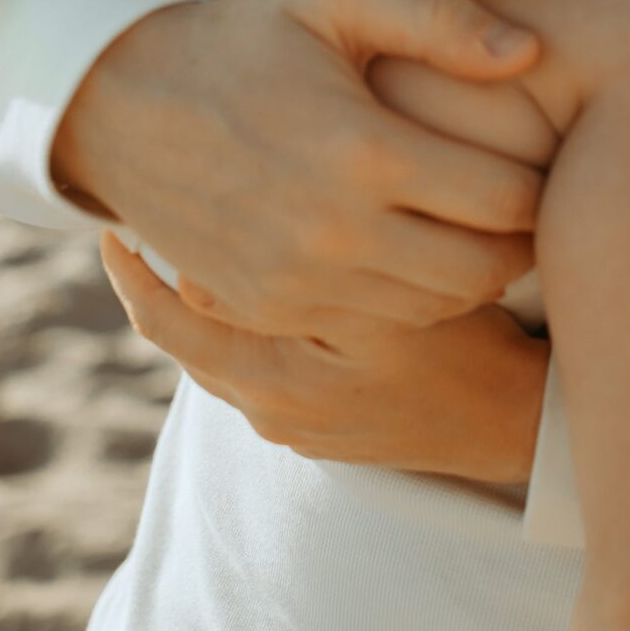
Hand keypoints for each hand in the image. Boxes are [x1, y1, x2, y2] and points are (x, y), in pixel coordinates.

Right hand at [51, 0, 545, 333]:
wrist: (116, 103)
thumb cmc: (238, 36)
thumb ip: (436, 17)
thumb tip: (530, 51)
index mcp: (364, 151)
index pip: (506, 200)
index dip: (541, 182)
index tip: (544, 157)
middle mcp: (336, 231)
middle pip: (484, 270)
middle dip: (519, 239)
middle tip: (523, 202)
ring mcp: (300, 282)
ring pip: (435, 308)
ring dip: (469, 273)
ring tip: (472, 224)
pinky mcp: (271, 309)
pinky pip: (375, 325)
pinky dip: (408, 297)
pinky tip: (408, 246)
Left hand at [101, 233, 549, 483]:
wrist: (516, 420)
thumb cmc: (460, 349)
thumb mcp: (385, 311)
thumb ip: (299, 287)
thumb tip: (201, 271)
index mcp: (269, 385)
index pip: (169, 320)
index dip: (136, 263)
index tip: (113, 207)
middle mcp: (269, 411)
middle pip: (180, 338)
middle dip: (150, 280)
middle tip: (123, 216)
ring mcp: (295, 422)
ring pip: (216, 350)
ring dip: (194, 299)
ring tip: (175, 236)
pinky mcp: (320, 423)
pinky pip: (255, 361)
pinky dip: (239, 319)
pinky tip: (250, 274)